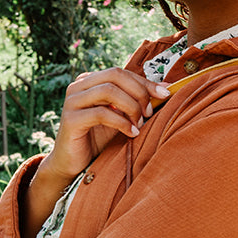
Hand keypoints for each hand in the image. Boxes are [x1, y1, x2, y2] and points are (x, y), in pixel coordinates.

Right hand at [44, 67, 169, 182]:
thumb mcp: (122, 117)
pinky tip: (131, 133)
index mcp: (90, 81)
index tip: (165, 94)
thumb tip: (167, 88)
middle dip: (138, 92)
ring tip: (139, 124)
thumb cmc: (99, 139)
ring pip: (108, 91)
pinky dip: (121, 122)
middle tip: (149, 113)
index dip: (145, 82)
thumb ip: (138, 102)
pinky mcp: (71, 119)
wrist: (74, 164)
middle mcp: (79, 86)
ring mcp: (72, 101)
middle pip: (115, 75)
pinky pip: (101, 113)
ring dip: (130, 107)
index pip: (121, 73)